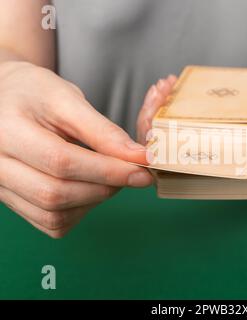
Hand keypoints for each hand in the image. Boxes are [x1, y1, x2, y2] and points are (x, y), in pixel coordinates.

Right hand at [0, 61, 151, 237]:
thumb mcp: (68, 99)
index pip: (61, 161)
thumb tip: (140, 158)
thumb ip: (103, 130)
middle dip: (105, 187)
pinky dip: (80, 211)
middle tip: (131, 174)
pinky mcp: (13, 202)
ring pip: (54, 215)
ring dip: (94, 201)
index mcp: (7, 131)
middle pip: (56, 193)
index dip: (107, 169)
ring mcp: (0, 188)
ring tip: (110, 177)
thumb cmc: (36, 94)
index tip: (142, 169)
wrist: (6, 100)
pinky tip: (90, 188)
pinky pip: (51, 222)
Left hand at [137, 76, 246, 177]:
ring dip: (160, 108)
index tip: (153, 125)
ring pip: (168, 132)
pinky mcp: (209, 130)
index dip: (157, 150)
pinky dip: (174, 103)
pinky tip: (174, 85)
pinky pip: (182, 119)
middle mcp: (206, 162)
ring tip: (166, 83)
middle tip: (160, 91)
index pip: (176, 169)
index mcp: (218, 174)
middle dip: (153, 120)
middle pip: (164, 147)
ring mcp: (205, 144)